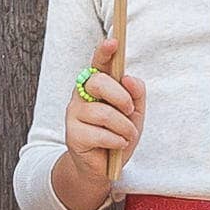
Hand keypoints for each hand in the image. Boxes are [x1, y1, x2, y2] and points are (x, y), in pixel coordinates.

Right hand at [51, 64, 146, 209]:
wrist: (105, 168)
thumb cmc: (119, 135)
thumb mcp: (135, 113)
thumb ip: (136, 94)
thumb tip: (130, 79)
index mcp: (97, 86)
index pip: (98, 63)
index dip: (103, 52)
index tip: (113, 42)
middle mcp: (82, 95)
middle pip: (98, 82)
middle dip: (120, 96)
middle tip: (130, 111)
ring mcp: (74, 114)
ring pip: (103, 113)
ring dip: (124, 128)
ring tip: (126, 136)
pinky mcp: (73, 135)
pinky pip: (101, 134)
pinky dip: (116, 142)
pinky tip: (116, 146)